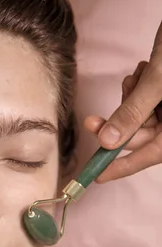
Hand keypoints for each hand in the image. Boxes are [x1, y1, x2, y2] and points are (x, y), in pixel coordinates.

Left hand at [84, 22, 161, 181]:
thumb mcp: (157, 82)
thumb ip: (132, 113)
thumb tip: (108, 142)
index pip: (150, 154)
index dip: (123, 167)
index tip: (98, 177)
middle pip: (142, 134)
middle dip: (117, 125)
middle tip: (91, 121)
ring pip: (141, 115)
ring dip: (129, 99)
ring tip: (137, 77)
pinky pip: (146, 99)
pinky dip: (138, 87)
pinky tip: (143, 69)